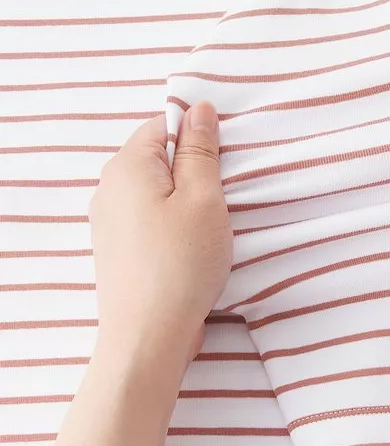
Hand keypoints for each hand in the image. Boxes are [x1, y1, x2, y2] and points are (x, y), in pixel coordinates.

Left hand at [88, 102, 231, 392]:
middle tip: (223, 200)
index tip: (225, 165)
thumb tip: (198, 109)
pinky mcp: (117, 249)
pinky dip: (173, 225)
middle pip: (158, 159)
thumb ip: (200, 150)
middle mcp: (109, 188)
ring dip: (185, 202)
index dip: (198, 138)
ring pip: (156, 192)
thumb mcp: (204, 198)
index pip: (163, 125)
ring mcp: (109, 221)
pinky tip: (190, 248)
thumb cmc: (181, 264)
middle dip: (193, 173)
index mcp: (127, 165)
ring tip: (209, 229)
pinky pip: (149, 219)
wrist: (148, 336)